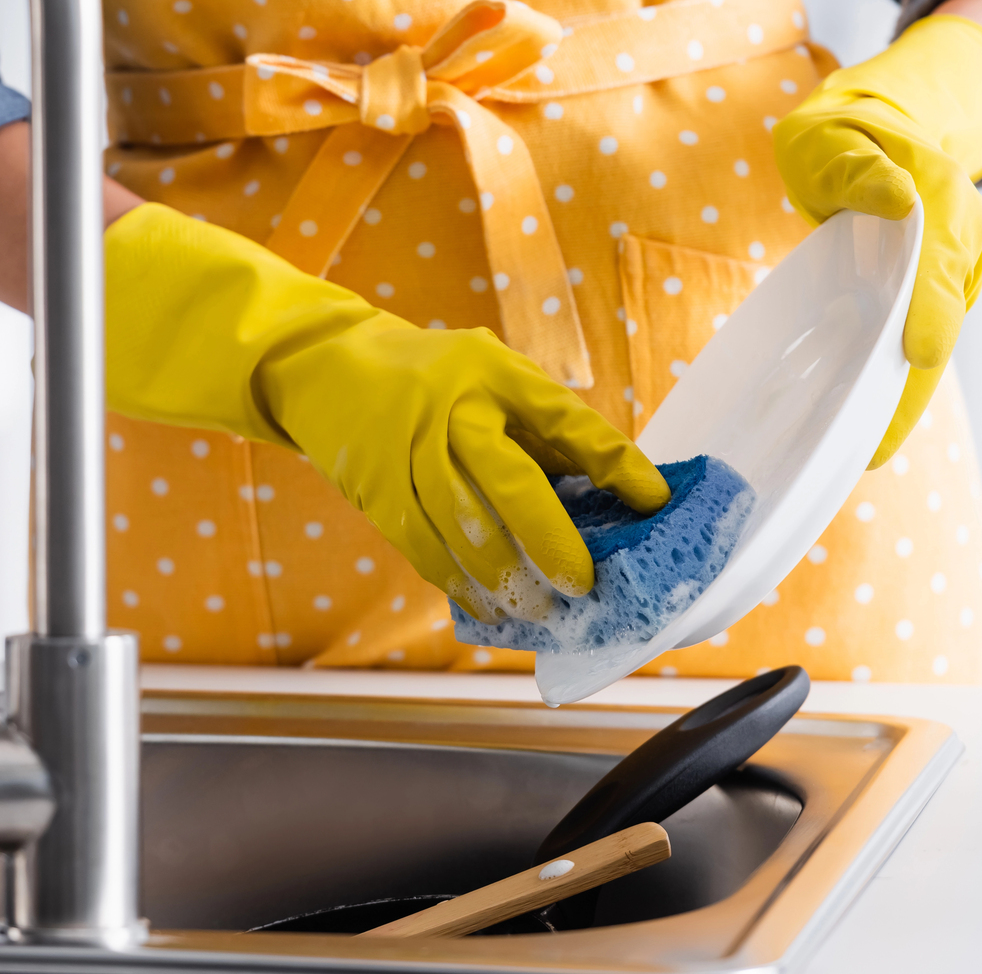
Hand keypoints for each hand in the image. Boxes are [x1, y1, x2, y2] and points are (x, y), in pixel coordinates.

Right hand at [105, 203, 667, 619]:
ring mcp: (408, 453)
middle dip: (553, 543)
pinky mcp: (374, 493)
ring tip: (542, 612)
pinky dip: (460, 585)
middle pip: (511, 485)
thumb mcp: (491, 374)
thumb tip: (613, 491)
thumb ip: (542, 425)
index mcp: (494, 373)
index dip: (614, 462)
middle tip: (583, 585)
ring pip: (464, 532)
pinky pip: (424, 550)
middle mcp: (452, 410)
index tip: (655, 500)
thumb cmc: (433, 378)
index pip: (566, 418)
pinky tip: (490, 607)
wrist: (326, 368)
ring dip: (508, 581)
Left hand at [772, 14, 981, 466]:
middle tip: (878, 445)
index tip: (919, 354)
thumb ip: (861, 168)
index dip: (932, 311)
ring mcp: (955, 270)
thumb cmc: (845, 138)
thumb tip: (896, 199)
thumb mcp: (837, 139)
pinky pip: (917, 341)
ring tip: (869, 451)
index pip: (942, 263)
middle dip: (913, 385)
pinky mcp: (936, 293)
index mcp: (943, 197)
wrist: (876, 133)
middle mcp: (962, 239)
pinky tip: (870, 426)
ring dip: (905, 397)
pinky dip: (897, 383)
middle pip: (942, 321)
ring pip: (932, 341)